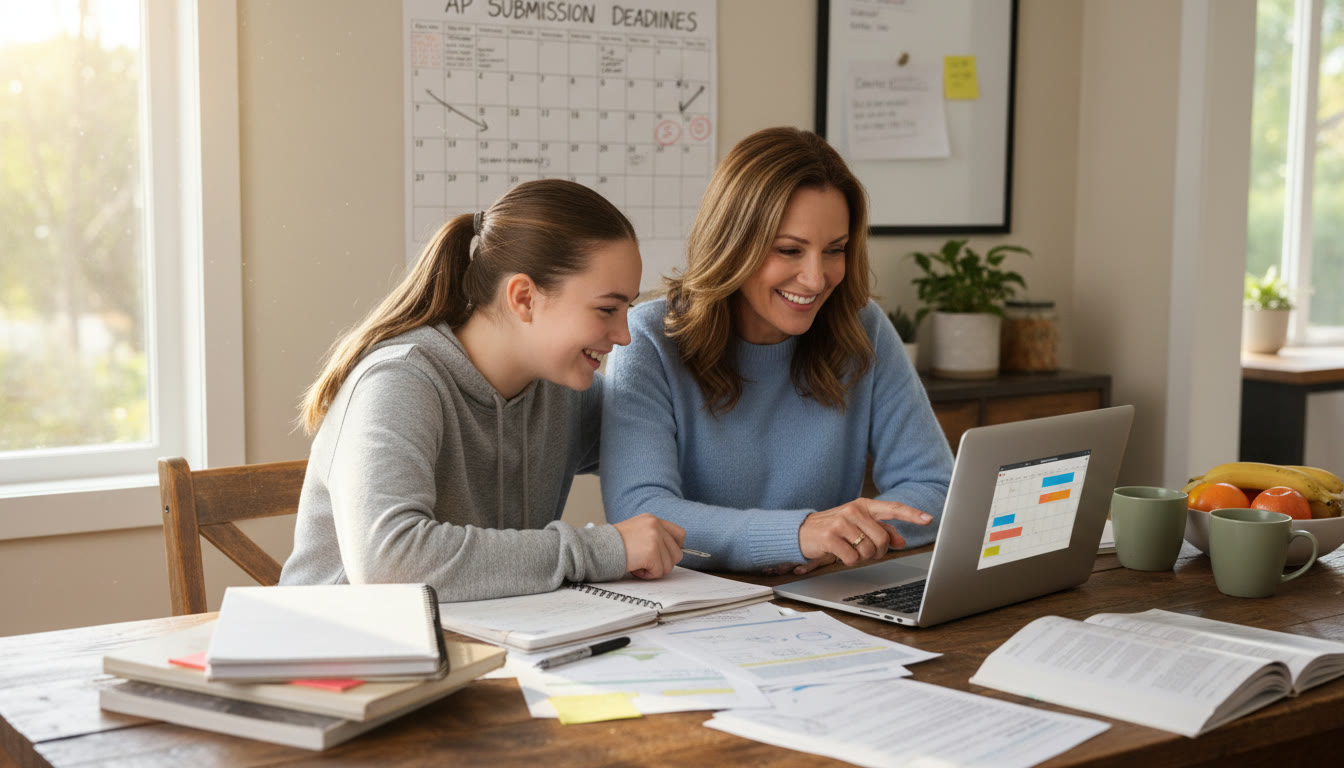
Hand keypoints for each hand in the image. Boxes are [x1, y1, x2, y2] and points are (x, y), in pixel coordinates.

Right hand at [613, 513, 684, 578]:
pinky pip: (659, 572)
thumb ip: (653, 537)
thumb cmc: (612, 544)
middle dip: (664, 563)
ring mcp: (655, 538)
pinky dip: (647, 575)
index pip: (680, 534)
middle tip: (646, 562)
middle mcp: (656, 525)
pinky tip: (635, 567)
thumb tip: (670, 554)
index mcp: (652, 519)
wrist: (598, 548)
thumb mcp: (636, 531)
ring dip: (654, 569)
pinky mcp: (652, 552)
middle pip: (677, 553)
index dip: (674, 548)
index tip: (664, 555)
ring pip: (669, 565)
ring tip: (638, 563)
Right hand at [798, 499, 932, 566]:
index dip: (912, 514)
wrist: (801, 532)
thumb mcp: (857, 525)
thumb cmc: (833, 529)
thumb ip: (880, 530)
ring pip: (868, 550)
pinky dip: (849, 561)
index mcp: (863, 505)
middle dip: (877, 551)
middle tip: (866, 551)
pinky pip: (852, 558)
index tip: (928, 518)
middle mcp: (853, 510)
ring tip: (849, 549)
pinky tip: (839, 554)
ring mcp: (841, 522)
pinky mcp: (830, 537)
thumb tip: (901, 540)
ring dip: (861, 557)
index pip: (892, 508)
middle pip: (882, 539)